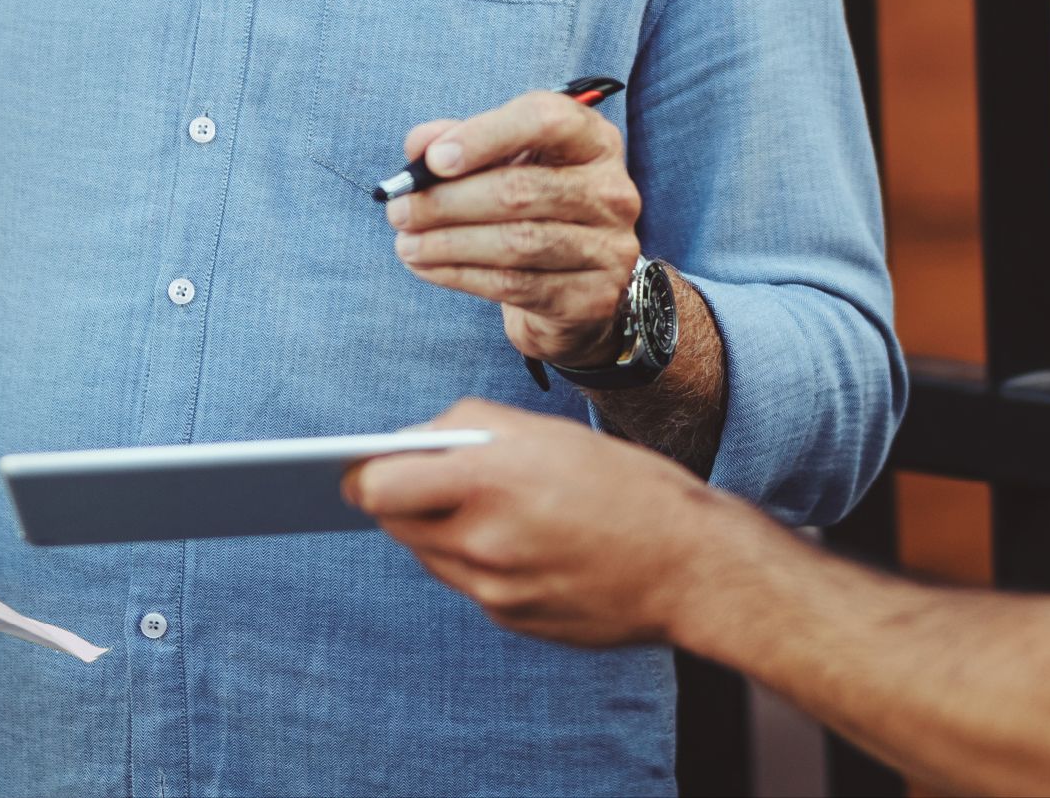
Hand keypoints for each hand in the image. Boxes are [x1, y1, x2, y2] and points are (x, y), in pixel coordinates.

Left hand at [347, 399, 736, 647]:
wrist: (691, 568)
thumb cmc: (625, 484)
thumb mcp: (548, 432)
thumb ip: (470, 429)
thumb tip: (410, 442)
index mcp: (490, 479)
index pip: (376, 485)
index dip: (360, 473)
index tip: (357, 463)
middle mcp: (483, 541)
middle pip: (394, 522)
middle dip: (398, 498)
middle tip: (411, 479)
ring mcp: (495, 591)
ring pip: (429, 554)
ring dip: (438, 529)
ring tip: (469, 505)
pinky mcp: (512, 621)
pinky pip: (469, 585)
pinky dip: (478, 561)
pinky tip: (515, 542)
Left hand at [389, 90, 640, 368]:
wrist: (571, 286)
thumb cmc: (529, 209)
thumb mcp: (499, 164)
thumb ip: (458, 143)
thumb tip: (419, 147)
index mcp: (592, 140)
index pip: (546, 120)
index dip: (486, 135)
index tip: (434, 160)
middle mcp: (612, 190)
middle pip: (522, 189)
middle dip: (448, 201)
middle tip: (399, 211)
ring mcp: (609, 247)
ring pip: (517, 242)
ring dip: (448, 243)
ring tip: (406, 244)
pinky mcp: (593, 297)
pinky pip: (516, 285)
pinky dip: (461, 275)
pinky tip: (428, 268)